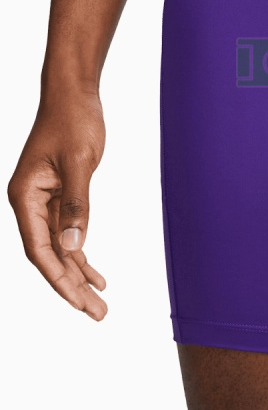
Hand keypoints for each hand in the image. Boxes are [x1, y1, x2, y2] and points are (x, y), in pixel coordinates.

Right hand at [7, 87, 107, 317]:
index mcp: (24, 196)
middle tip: (98, 315)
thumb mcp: (78, 162)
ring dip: (79, 277)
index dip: (58, 278)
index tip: (77, 302)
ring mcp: (43, 202)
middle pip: (49, 256)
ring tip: (100, 306)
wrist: (74, 94)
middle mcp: (29, 203)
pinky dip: (83, 257)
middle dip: (72, 288)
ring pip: (60, 250)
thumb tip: (74, 246)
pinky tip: (97, 278)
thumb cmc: (73, 120)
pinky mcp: (59, 198)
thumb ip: (76, 205)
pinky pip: (68, 235)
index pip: (39, 249)